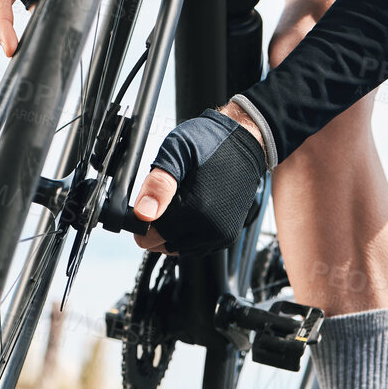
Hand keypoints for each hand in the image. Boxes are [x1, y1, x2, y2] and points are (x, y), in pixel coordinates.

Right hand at [0, 0, 73, 56]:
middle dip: (17, 38)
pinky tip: (77, 25)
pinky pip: (55, 0)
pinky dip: (63, 12)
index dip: (2, 25)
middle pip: (12, 14)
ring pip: (37, 9)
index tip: (9, 47)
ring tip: (55, 51)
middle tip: (30, 62)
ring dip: (44, 28)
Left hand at [131, 103, 267, 255]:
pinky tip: (191, 210)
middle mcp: (211, 228)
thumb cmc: (210, 141)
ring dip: (172, 231)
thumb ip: (158, 185)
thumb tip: (144, 214)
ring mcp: (221, 234)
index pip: (149, 238)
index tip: (149, 202)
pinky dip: (188, 234)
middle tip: (166, 198)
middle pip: (163, 245)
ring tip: (181, 201)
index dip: (142, 222)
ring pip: (179, 248)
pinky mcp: (228, 235)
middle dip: (157, 226)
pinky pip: (196, 247)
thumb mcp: (176, 152)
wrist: (245, 140)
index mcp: (196, 209)